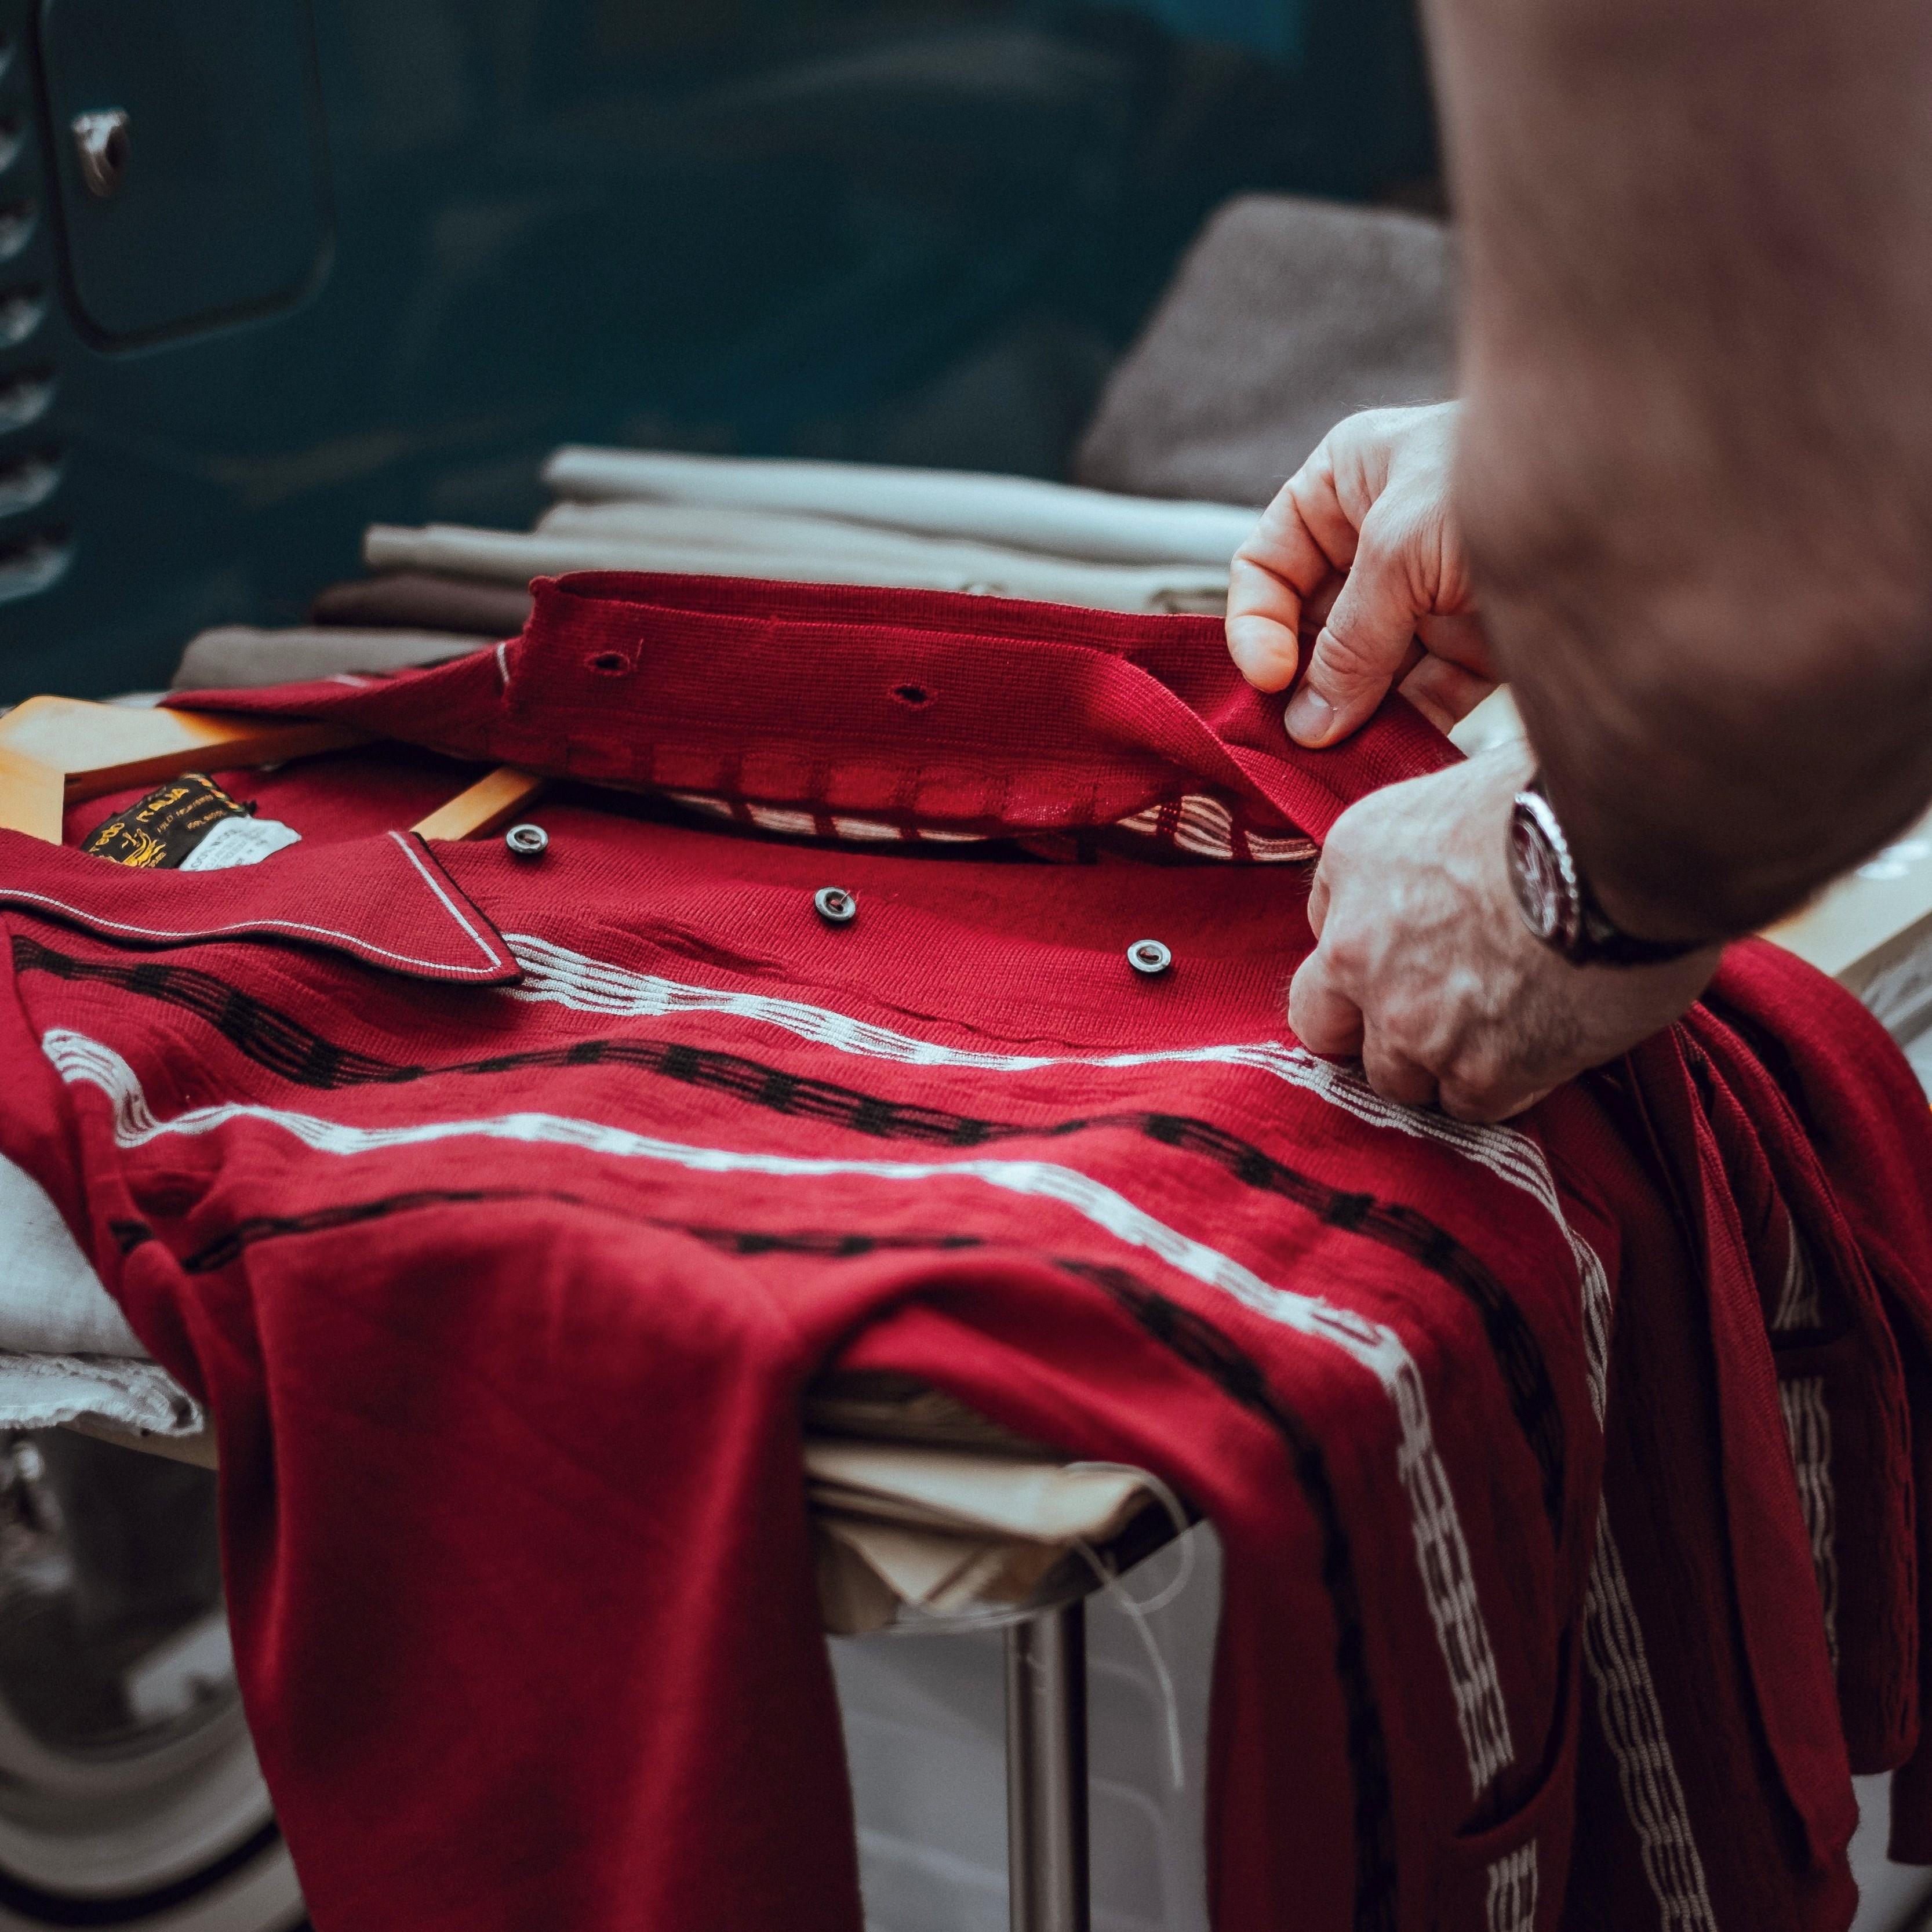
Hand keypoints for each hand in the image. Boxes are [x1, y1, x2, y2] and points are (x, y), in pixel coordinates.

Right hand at [1227, 402, 1496, 744]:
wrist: (1639, 500)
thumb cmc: (1504, 482)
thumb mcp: (1401, 549)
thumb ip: (1348, 639)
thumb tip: (1306, 724)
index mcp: (1346, 484)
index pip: (1268, 565)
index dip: (1257, 625)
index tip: (1270, 680)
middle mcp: (1378, 541)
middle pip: (1311, 628)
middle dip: (1302, 684)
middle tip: (1294, 739)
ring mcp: (1425, 599)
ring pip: (1362, 672)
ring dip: (1347, 717)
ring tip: (1335, 761)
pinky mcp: (1471, 647)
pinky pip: (1418, 698)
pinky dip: (1401, 730)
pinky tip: (1385, 759)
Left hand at [1290, 745, 1722, 1120]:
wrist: (1629, 842)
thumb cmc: (1567, 793)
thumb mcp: (1469, 785)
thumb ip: (1434, 841)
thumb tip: (1457, 858)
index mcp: (1355, 858)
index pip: (1326, 922)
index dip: (1370, 947)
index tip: (1413, 952)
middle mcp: (1356, 945)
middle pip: (1325, 1021)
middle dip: (1367, 1026)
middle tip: (1428, 1016)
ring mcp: (1410, 1018)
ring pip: (1395, 1077)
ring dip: (1436, 1064)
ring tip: (1500, 1033)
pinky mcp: (1479, 1071)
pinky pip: (1469, 1106)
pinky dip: (1502, 1087)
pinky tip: (1541, 1051)